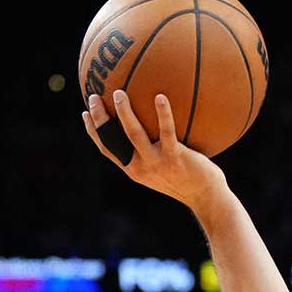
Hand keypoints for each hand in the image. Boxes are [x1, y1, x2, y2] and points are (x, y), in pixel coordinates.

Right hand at [82, 89, 229, 211]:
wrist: (206, 198)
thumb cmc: (188, 180)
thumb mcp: (164, 168)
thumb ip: (153, 151)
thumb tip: (151, 127)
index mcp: (134, 169)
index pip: (107, 149)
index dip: (94, 132)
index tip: (85, 114)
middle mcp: (140, 167)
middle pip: (113, 140)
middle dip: (100, 118)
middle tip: (94, 96)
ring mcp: (156, 163)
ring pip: (133, 134)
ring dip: (124, 113)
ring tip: (118, 93)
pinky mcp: (175, 157)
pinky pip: (167, 131)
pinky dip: (163, 113)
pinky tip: (160, 96)